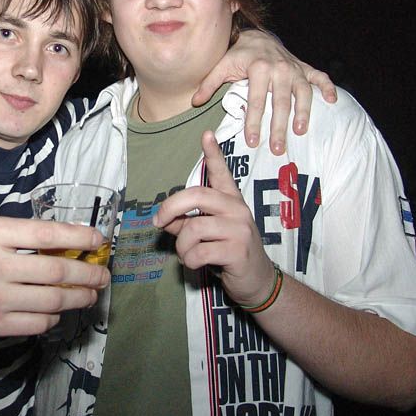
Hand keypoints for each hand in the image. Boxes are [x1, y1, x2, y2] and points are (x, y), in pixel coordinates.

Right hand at [0, 216, 109, 339]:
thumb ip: (24, 235)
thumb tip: (73, 241)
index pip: (47, 234)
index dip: (79, 238)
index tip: (99, 241)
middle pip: (56, 271)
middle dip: (88, 274)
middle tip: (103, 275)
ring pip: (52, 300)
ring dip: (79, 298)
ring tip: (90, 294)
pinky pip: (39, 322)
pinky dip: (54, 317)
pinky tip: (58, 310)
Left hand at [152, 131, 273, 305]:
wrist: (257, 281)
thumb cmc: (229, 252)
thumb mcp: (208, 234)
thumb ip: (186, 222)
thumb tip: (163, 219)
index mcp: (230, 200)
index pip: (222, 172)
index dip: (213, 154)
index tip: (206, 134)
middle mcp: (237, 209)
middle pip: (197, 195)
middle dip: (171, 207)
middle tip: (159, 222)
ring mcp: (239, 229)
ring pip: (194, 228)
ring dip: (181, 246)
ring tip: (186, 255)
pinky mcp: (237, 250)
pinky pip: (199, 251)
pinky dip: (189, 260)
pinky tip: (195, 263)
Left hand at [191, 29, 336, 154]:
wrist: (257, 37)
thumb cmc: (238, 56)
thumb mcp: (221, 66)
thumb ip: (209, 84)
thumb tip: (195, 102)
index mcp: (258, 69)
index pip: (256, 101)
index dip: (254, 122)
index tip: (253, 142)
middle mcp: (279, 68)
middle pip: (280, 102)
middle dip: (279, 127)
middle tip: (277, 148)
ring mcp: (294, 68)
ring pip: (302, 93)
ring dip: (304, 113)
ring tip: (301, 132)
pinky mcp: (305, 68)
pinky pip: (320, 77)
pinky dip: (327, 87)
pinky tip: (332, 101)